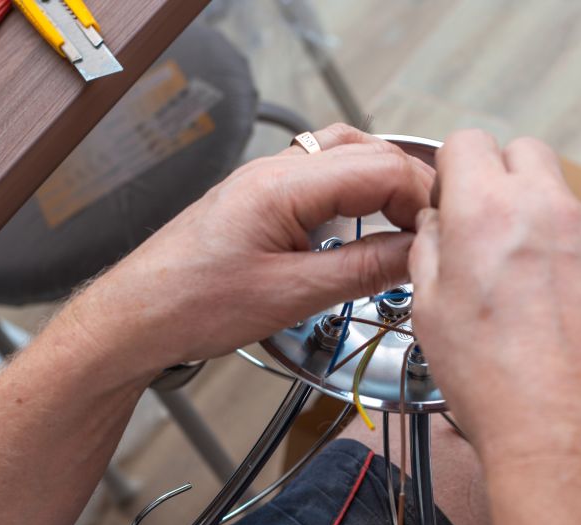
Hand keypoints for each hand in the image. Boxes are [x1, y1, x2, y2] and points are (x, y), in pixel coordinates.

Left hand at [69, 124, 432, 376]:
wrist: (138, 317)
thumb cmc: (192, 303)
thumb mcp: (292, 294)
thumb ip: (363, 269)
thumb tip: (416, 253)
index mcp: (283, 184)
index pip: (379, 166)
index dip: (421, 197)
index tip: (442, 232)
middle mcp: (274, 170)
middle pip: (365, 152)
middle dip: (408, 186)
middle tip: (432, 228)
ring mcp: (265, 181)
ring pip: (343, 157)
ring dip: (381, 184)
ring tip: (405, 221)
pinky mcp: (260, 200)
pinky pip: (319, 179)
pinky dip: (353, 194)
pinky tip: (362, 222)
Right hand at [409, 130, 580, 458]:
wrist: (566, 433)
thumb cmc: (495, 380)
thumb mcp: (428, 308)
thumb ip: (428, 246)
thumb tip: (437, 224)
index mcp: (486, 213)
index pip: (468, 142)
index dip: (453, 168)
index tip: (454, 197)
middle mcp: (549, 209)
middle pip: (525, 153)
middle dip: (502, 178)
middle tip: (492, 227)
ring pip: (565, 200)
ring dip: (545, 224)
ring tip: (533, 287)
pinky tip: (566, 306)